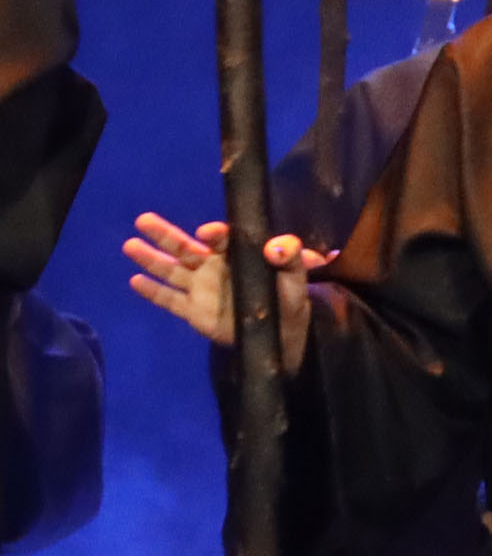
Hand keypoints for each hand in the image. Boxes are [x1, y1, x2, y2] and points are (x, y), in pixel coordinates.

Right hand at [124, 213, 321, 368]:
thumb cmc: (288, 299)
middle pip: (184, 247)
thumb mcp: (296, 277)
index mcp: (235, 254)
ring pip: (171, 270)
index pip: (221, 239)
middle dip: (164, 234)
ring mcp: (201, 288)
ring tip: (130, 245)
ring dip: (151, 258)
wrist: (281, 335)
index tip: (208, 233)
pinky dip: (153, 292)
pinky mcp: (194, 311)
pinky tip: (135, 281)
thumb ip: (292, 258)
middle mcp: (212, 266)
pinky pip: (170, 300)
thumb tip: (275, 247)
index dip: (214, 234)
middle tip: (143, 220)